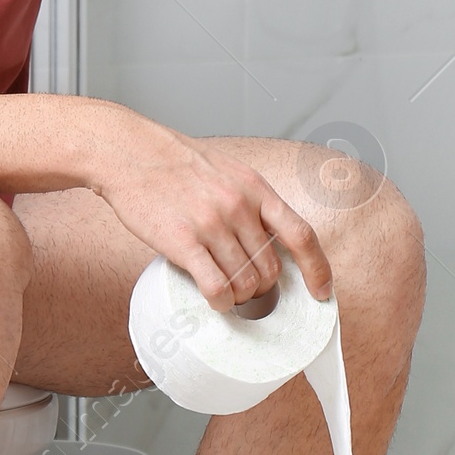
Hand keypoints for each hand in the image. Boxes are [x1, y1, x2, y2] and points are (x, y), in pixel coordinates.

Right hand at [87, 112, 332, 311]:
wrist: (131, 152)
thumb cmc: (177, 162)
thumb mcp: (228, 171)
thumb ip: (251, 202)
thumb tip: (269, 242)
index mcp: (255, 188)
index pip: (301, 234)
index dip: (318, 269)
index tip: (323, 292)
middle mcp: (239, 206)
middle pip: (270, 269)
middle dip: (262, 288)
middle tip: (246, 289)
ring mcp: (211, 224)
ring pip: (244, 283)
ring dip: (239, 298)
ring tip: (226, 293)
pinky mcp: (183, 241)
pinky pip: (215, 286)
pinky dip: (219, 302)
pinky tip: (214, 300)